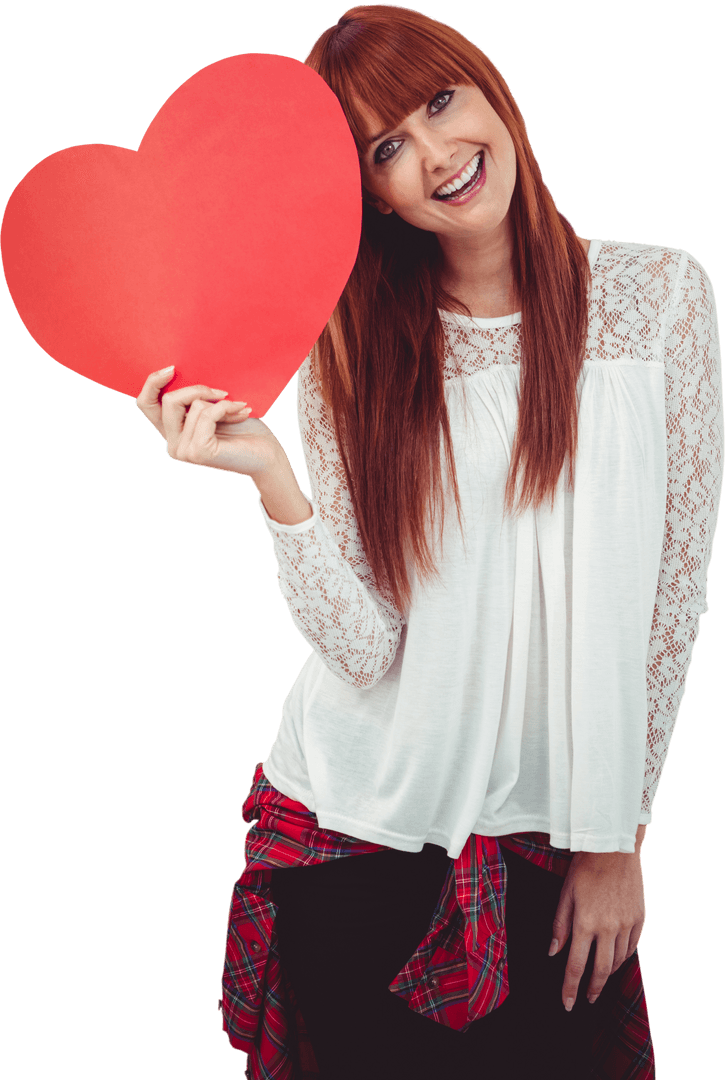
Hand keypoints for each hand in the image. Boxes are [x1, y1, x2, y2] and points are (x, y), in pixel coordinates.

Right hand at [135, 365, 282, 478]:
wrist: (267, 456)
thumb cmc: (244, 431)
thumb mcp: (213, 409)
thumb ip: (193, 398)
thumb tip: (180, 370)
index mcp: (171, 434)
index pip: (145, 404)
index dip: (152, 382)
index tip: (172, 368)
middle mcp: (172, 445)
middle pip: (169, 400)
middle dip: (198, 389)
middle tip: (224, 392)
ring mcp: (183, 451)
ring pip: (192, 405)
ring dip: (221, 401)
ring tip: (239, 408)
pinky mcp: (198, 451)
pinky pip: (207, 413)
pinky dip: (227, 408)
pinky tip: (243, 412)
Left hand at [549, 848, 645, 1010]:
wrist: (614, 847)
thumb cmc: (584, 868)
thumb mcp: (565, 894)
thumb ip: (559, 926)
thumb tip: (553, 952)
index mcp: (585, 923)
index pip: (575, 966)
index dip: (570, 988)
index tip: (567, 1004)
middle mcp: (607, 928)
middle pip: (601, 970)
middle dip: (593, 989)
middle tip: (588, 999)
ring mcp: (626, 924)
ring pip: (618, 960)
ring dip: (608, 973)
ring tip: (600, 978)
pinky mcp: (640, 918)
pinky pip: (632, 946)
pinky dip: (623, 957)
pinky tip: (616, 959)